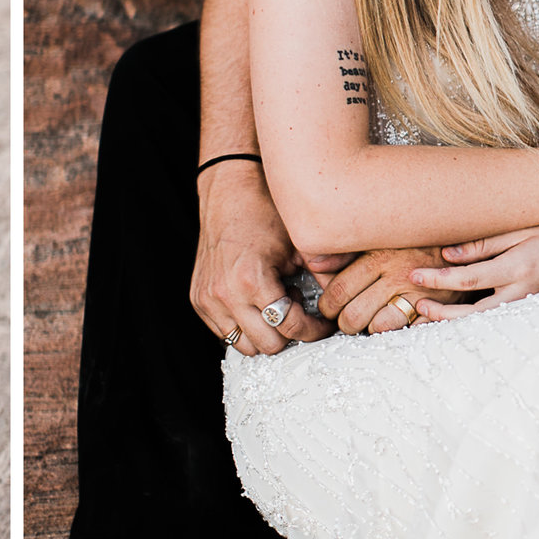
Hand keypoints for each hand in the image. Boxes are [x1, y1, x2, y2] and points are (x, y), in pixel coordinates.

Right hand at [192, 160, 334, 354]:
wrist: (227, 193)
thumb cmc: (263, 213)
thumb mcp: (299, 245)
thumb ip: (322, 277)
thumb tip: (340, 302)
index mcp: (253, 280)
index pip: (291, 327)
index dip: (314, 330)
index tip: (324, 324)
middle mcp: (226, 294)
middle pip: (269, 345)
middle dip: (290, 334)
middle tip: (301, 313)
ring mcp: (208, 298)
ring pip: (244, 345)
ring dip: (265, 333)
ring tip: (276, 305)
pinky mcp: (198, 298)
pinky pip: (224, 332)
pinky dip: (244, 326)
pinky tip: (257, 301)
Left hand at [319, 248, 463, 333]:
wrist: (461, 238)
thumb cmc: (412, 240)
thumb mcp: (379, 237)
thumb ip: (346, 251)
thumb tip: (313, 264)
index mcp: (377, 256)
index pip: (339, 290)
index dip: (327, 305)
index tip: (328, 307)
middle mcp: (395, 275)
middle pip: (353, 314)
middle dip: (343, 323)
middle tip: (343, 319)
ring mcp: (416, 293)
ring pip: (375, 326)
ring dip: (366, 329)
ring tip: (364, 323)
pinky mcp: (433, 306)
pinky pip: (404, 331)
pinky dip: (390, 331)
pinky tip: (387, 323)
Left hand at [407, 216, 538, 319]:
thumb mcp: (521, 228)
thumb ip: (484, 243)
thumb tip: (447, 255)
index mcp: (519, 268)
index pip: (469, 280)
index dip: (438, 280)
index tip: (413, 277)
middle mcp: (523, 292)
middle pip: (473, 314)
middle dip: (441, 313)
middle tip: (415, 305)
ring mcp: (529, 304)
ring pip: (485, 323)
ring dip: (455, 323)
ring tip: (427, 317)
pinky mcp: (532, 308)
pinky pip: (498, 318)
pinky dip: (474, 321)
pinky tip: (455, 318)